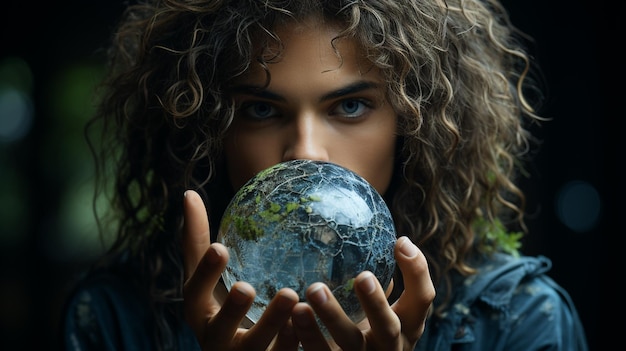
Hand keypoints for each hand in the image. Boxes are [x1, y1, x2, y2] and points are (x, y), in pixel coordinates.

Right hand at [182, 190, 300, 350]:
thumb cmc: (223, 307)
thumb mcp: (209, 279)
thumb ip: (198, 242)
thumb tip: (188, 193)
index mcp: (200, 311)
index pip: (196, 291)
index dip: (205, 272)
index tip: (219, 248)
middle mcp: (215, 338)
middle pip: (221, 326)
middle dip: (232, 309)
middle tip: (246, 287)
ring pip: (256, 346)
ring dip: (272, 323)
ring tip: (289, 295)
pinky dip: (293, 343)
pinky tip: (309, 324)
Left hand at [291, 236, 434, 350]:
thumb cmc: (367, 331)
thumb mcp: (381, 311)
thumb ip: (379, 280)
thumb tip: (372, 227)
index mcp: (406, 326)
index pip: (423, 299)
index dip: (417, 272)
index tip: (399, 241)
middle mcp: (389, 349)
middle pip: (387, 328)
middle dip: (376, 304)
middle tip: (362, 276)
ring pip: (347, 345)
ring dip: (331, 319)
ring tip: (308, 295)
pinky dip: (303, 337)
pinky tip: (287, 317)